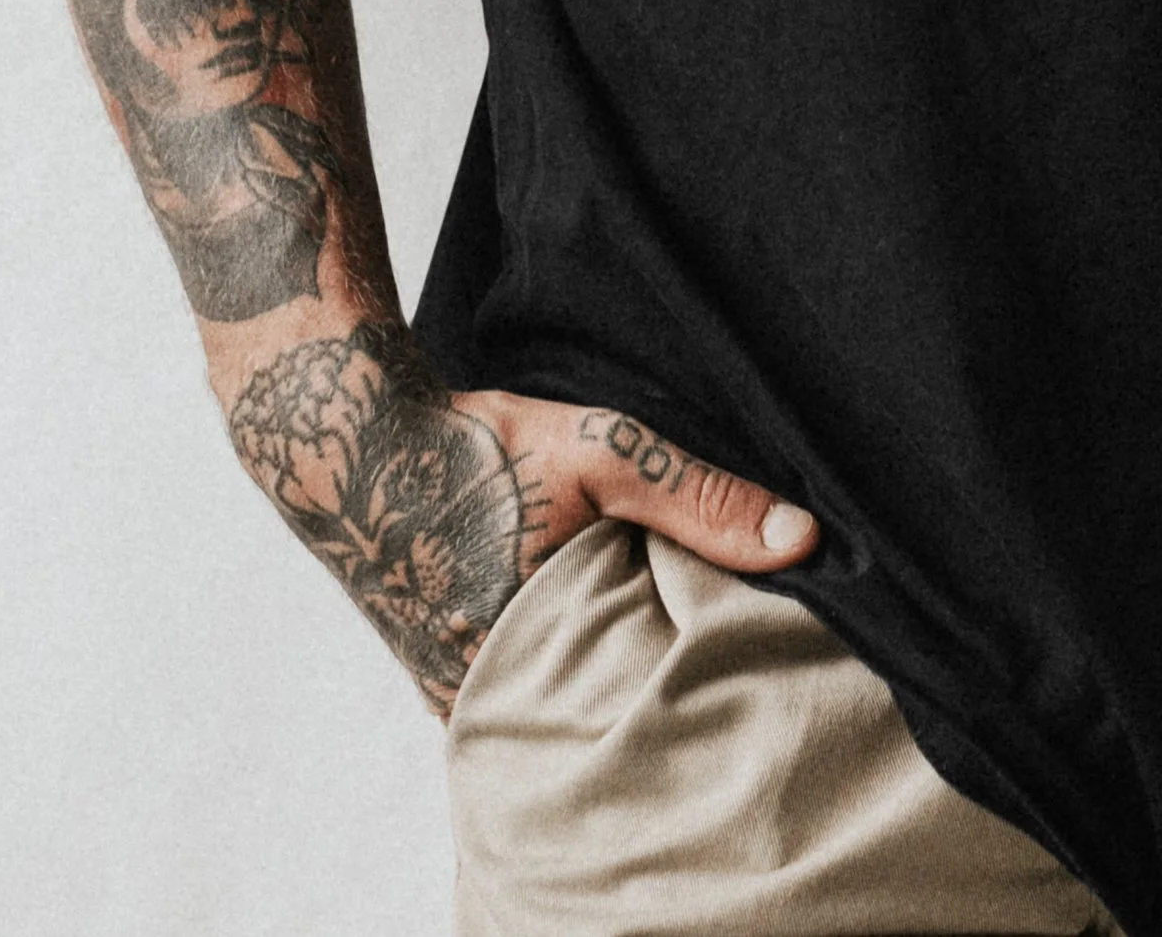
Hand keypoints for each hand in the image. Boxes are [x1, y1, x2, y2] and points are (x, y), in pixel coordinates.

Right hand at [222, 319, 818, 718]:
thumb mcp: (604, 455)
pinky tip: (598, 632)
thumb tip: (804, 542)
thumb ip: (701, 500)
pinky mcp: (445, 681)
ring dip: (609, 679)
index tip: (744, 653)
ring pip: (564, 710)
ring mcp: (459, 699)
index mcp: (525, 671)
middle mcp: (484, 704)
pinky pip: (527, 695)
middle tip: (714, 651)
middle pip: (605, 720)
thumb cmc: (481, 447)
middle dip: (657, 688)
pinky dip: (566, 670)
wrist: (357, 440)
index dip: (698, 685)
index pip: (642, 712)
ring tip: (656, 633)